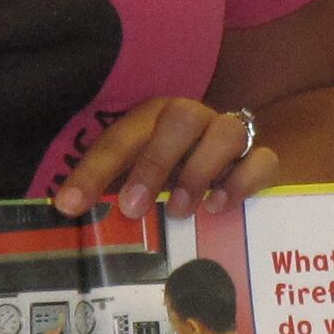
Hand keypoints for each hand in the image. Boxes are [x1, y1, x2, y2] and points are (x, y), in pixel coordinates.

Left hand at [52, 98, 284, 216]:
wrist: (227, 170)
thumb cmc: (170, 178)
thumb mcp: (135, 180)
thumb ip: (111, 192)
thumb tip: (70, 215)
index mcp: (154, 119)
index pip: (120, 138)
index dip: (93, 171)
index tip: (70, 205)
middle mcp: (194, 120)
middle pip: (181, 118)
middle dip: (155, 163)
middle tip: (134, 208)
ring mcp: (232, 137)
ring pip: (228, 131)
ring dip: (200, 170)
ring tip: (180, 210)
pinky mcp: (261, 159)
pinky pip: (263, 160)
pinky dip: (243, 181)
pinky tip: (220, 206)